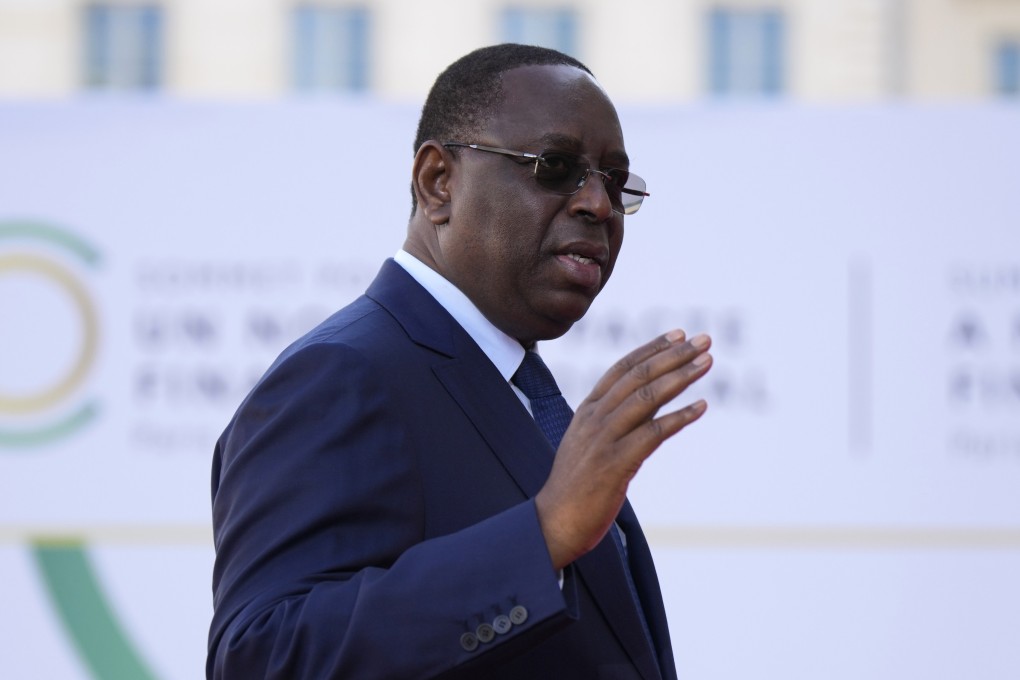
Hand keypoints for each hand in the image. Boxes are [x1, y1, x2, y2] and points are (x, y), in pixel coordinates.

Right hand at [535, 330, 711, 568]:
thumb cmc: (574, 488)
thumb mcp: (588, 445)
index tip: (678, 334)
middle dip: (673, 355)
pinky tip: (701, 407)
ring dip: (680, 376)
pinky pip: (652, 433)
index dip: (651, 348)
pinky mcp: (615, 464)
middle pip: (637, 376)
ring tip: (707, 362)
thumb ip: (611, 423)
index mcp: (587, 412)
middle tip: (703, 340)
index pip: (621, 368)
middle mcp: (594, 419)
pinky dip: (679, 417)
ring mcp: (603, 440)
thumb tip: (646, 407)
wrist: (553, 523)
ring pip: (646, 397)